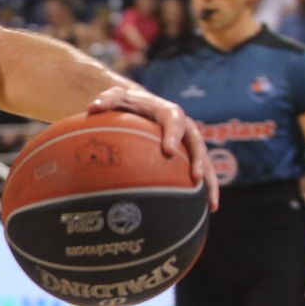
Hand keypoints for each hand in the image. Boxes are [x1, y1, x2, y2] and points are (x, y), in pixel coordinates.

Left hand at [86, 85, 217, 210]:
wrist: (142, 105)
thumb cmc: (128, 103)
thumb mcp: (117, 97)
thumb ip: (108, 99)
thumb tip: (93, 107)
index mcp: (168, 112)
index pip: (173, 121)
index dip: (172, 135)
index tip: (168, 150)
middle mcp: (184, 126)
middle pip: (196, 143)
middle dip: (198, 160)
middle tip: (196, 177)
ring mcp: (189, 142)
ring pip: (205, 160)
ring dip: (210, 181)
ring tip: (211, 203)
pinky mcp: (190, 156)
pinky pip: (202, 172)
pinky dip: (206, 190)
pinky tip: (209, 208)